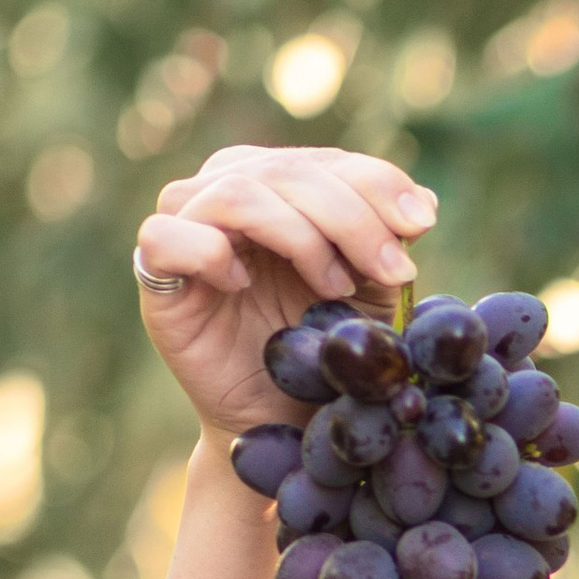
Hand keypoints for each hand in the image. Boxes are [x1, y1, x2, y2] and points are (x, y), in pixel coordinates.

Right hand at [135, 145, 439, 441]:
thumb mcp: (370, 290)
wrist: (286, 418)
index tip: (421, 224)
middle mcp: (225, 193)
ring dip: (298, 234)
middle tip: (392, 269)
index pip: (324, 160)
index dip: (376, 183)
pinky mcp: (157, 279)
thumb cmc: (324, 347)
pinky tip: (241, 283)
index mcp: (276, 183)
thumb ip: (389, 240)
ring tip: (333, 286)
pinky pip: (164, 237)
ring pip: (235, 193)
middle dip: (351, 217)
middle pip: (286, 172)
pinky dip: (209, 251)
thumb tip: (421, 199)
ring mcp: (186, 231)